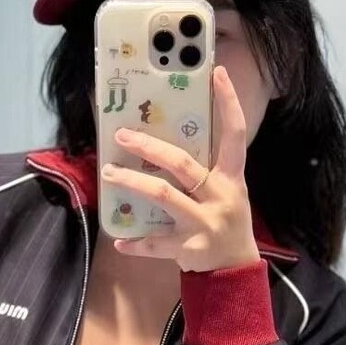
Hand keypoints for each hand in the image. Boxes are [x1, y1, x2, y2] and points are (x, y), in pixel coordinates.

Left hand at [100, 64, 261, 272]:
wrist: (235, 272)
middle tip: (122, 136)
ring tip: (110, 174)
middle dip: (150, 148)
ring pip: (163, 196)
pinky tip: (119, 240)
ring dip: (133, 183)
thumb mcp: (226, 193)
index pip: (235, 134)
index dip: (228, 103)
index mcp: (232, 178)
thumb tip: (164, 144)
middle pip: (182, 164)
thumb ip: (204, 171)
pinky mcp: (188, 249)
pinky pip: (155, 243)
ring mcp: (203, 223)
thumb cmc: (224, 223)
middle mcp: (219, 197)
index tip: (216, 73)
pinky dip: (136, 242)